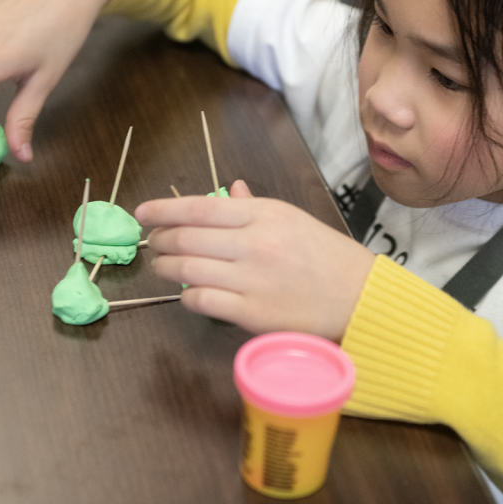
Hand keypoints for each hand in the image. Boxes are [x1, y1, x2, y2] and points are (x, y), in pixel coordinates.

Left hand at [137, 180, 375, 340]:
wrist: (359, 296)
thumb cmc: (326, 257)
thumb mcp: (293, 220)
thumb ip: (254, 207)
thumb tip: (230, 190)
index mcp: (265, 214)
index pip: (199, 207)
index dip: (163, 209)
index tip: (142, 212)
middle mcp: (255, 243)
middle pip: (185, 237)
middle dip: (158, 239)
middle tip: (151, 242)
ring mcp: (252, 279)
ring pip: (186, 269)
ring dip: (165, 266)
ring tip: (162, 265)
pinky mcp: (252, 313)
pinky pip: (201, 300)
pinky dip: (186, 294)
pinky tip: (188, 291)